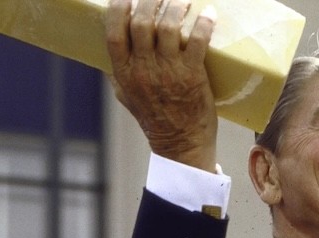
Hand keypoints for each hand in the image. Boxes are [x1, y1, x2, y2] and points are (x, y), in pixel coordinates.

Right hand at [106, 0, 217, 172]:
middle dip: (150, 0)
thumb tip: (110, 49)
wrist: (181, 143)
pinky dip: (204, 23)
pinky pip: (197, 41)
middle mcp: (143, 69)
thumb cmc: (154, 118)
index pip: (113, 32)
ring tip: (183, 0)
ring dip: (176, 6)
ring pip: (168, 26)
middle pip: (141, 22)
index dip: (118, 8)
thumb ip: (118, 72)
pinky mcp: (193, 75)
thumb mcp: (126, 96)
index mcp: (124, 72)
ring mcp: (168, 71)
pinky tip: (208, 13)